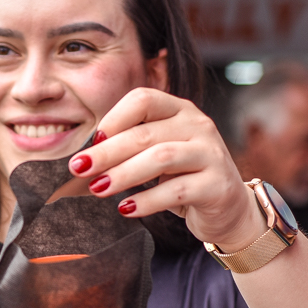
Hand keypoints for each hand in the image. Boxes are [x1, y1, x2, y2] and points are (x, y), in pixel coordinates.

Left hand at [66, 88, 260, 251]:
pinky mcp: (218, 185)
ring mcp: (211, 153)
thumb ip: (131, 147)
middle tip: (79, 168)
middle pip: (145, 133)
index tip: (92, 141)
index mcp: (180, 110)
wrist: (228, 208)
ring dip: (123, 174)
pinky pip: (176, 191)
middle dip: (107, 152)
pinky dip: (147, 200)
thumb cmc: (183, 178)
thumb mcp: (158, 153)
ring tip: (98, 188)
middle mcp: (199, 125)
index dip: (114, 118)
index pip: (143, 99)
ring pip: (161, 158)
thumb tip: (85, 158)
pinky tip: (126, 208)